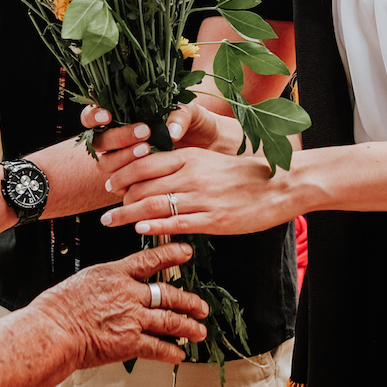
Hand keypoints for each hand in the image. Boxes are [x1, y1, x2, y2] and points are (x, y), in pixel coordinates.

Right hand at [29, 241, 208, 367]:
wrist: (52, 330)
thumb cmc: (57, 308)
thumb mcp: (84, 281)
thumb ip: (105, 283)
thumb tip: (110, 287)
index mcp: (115, 274)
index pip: (151, 260)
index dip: (172, 254)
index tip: (186, 251)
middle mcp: (129, 294)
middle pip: (169, 293)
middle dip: (189, 301)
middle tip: (200, 306)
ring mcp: (132, 318)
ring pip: (170, 320)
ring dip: (188, 327)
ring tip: (199, 331)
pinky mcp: (130, 342)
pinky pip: (158, 347)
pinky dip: (171, 352)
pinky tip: (180, 355)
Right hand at [83, 101, 237, 169]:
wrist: (214, 147)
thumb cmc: (198, 125)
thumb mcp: (192, 113)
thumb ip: (180, 114)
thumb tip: (171, 131)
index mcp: (123, 118)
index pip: (93, 118)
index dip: (93, 116)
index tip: (107, 115)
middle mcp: (118, 142)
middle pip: (99, 142)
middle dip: (117, 137)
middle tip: (143, 133)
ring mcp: (123, 164)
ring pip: (107, 164)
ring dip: (124, 157)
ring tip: (148, 149)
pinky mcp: (133, 184)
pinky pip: (122, 186)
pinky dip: (131, 182)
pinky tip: (148, 177)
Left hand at [98, 146, 300, 237]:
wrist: (281, 185)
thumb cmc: (245, 175)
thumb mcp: (210, 163)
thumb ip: (184, 168)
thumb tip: (157, 179)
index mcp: (190, 157)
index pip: (144, 162)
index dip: (122, 174)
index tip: (109, 184)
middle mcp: (192, 174)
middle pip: (143, 184)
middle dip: (119, 198)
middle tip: (106, 211)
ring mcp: (202, 197)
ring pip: (154, 203)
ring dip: (127, 214)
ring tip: (110, 222)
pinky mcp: (214, 219)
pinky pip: (178, 222)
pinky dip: (155, 225)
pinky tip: (140, 229)